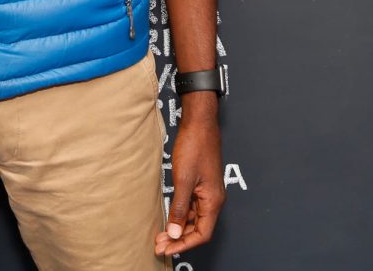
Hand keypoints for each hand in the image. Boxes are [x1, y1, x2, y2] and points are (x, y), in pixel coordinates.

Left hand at [155, 102, 224, 258]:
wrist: (199, 123)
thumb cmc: (194, 147)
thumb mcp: (183, 180)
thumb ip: (180, 208)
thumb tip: (175, 232)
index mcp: (213, 200)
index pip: (202, 234)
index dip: (184, 244)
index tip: (166, 249)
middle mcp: (213, 199)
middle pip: (199, 229)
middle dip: (179, 239)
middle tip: (159, 244)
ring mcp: (207, 192)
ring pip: (195, 219)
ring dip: (179, 228)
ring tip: (161, 235)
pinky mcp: (201, 185)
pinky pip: (192, 207)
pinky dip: (181, 215)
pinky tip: (169, 218)